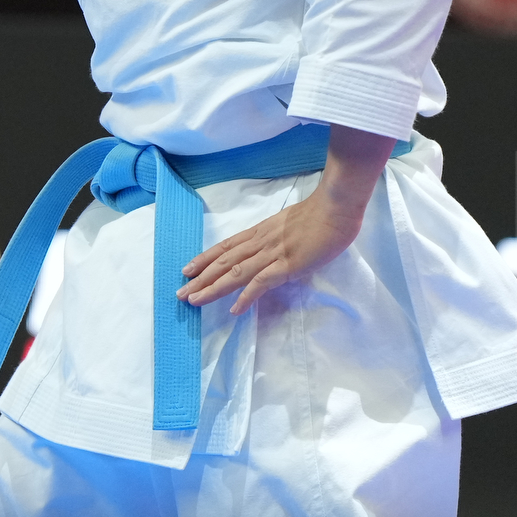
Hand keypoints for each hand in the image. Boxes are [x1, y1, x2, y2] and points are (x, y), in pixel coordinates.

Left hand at [177, 127, 394, 312]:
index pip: (225, 247)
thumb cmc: (318, 214)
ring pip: (235, 272)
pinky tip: (235, 309)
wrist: (336, 207)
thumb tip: (268, 248)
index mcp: (259, 232)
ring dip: (213, 287)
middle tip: (180, 293)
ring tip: (194, 300)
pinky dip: (246, 296)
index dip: (204, 259)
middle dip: (200, 278)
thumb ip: (275, 236)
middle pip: (223, 261)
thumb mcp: (287, 224)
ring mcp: (272, 254)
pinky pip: (262, 282)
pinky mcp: (288, 265)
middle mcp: (260, 242)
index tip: (187, 270)